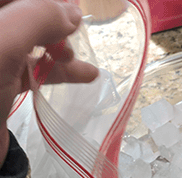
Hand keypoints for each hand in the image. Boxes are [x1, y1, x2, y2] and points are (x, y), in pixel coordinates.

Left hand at [0, 0, 98, 164]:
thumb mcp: (2, 46)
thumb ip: (36, 18)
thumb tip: (70, 13)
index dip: (43, 0)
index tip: (69, 8)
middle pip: (23, 10)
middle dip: (51, 18)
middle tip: (69, 32)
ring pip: (31, 36)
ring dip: (60, 44)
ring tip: (75, 58)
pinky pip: (33, 65)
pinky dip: (58, 69)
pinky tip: (83, 75)